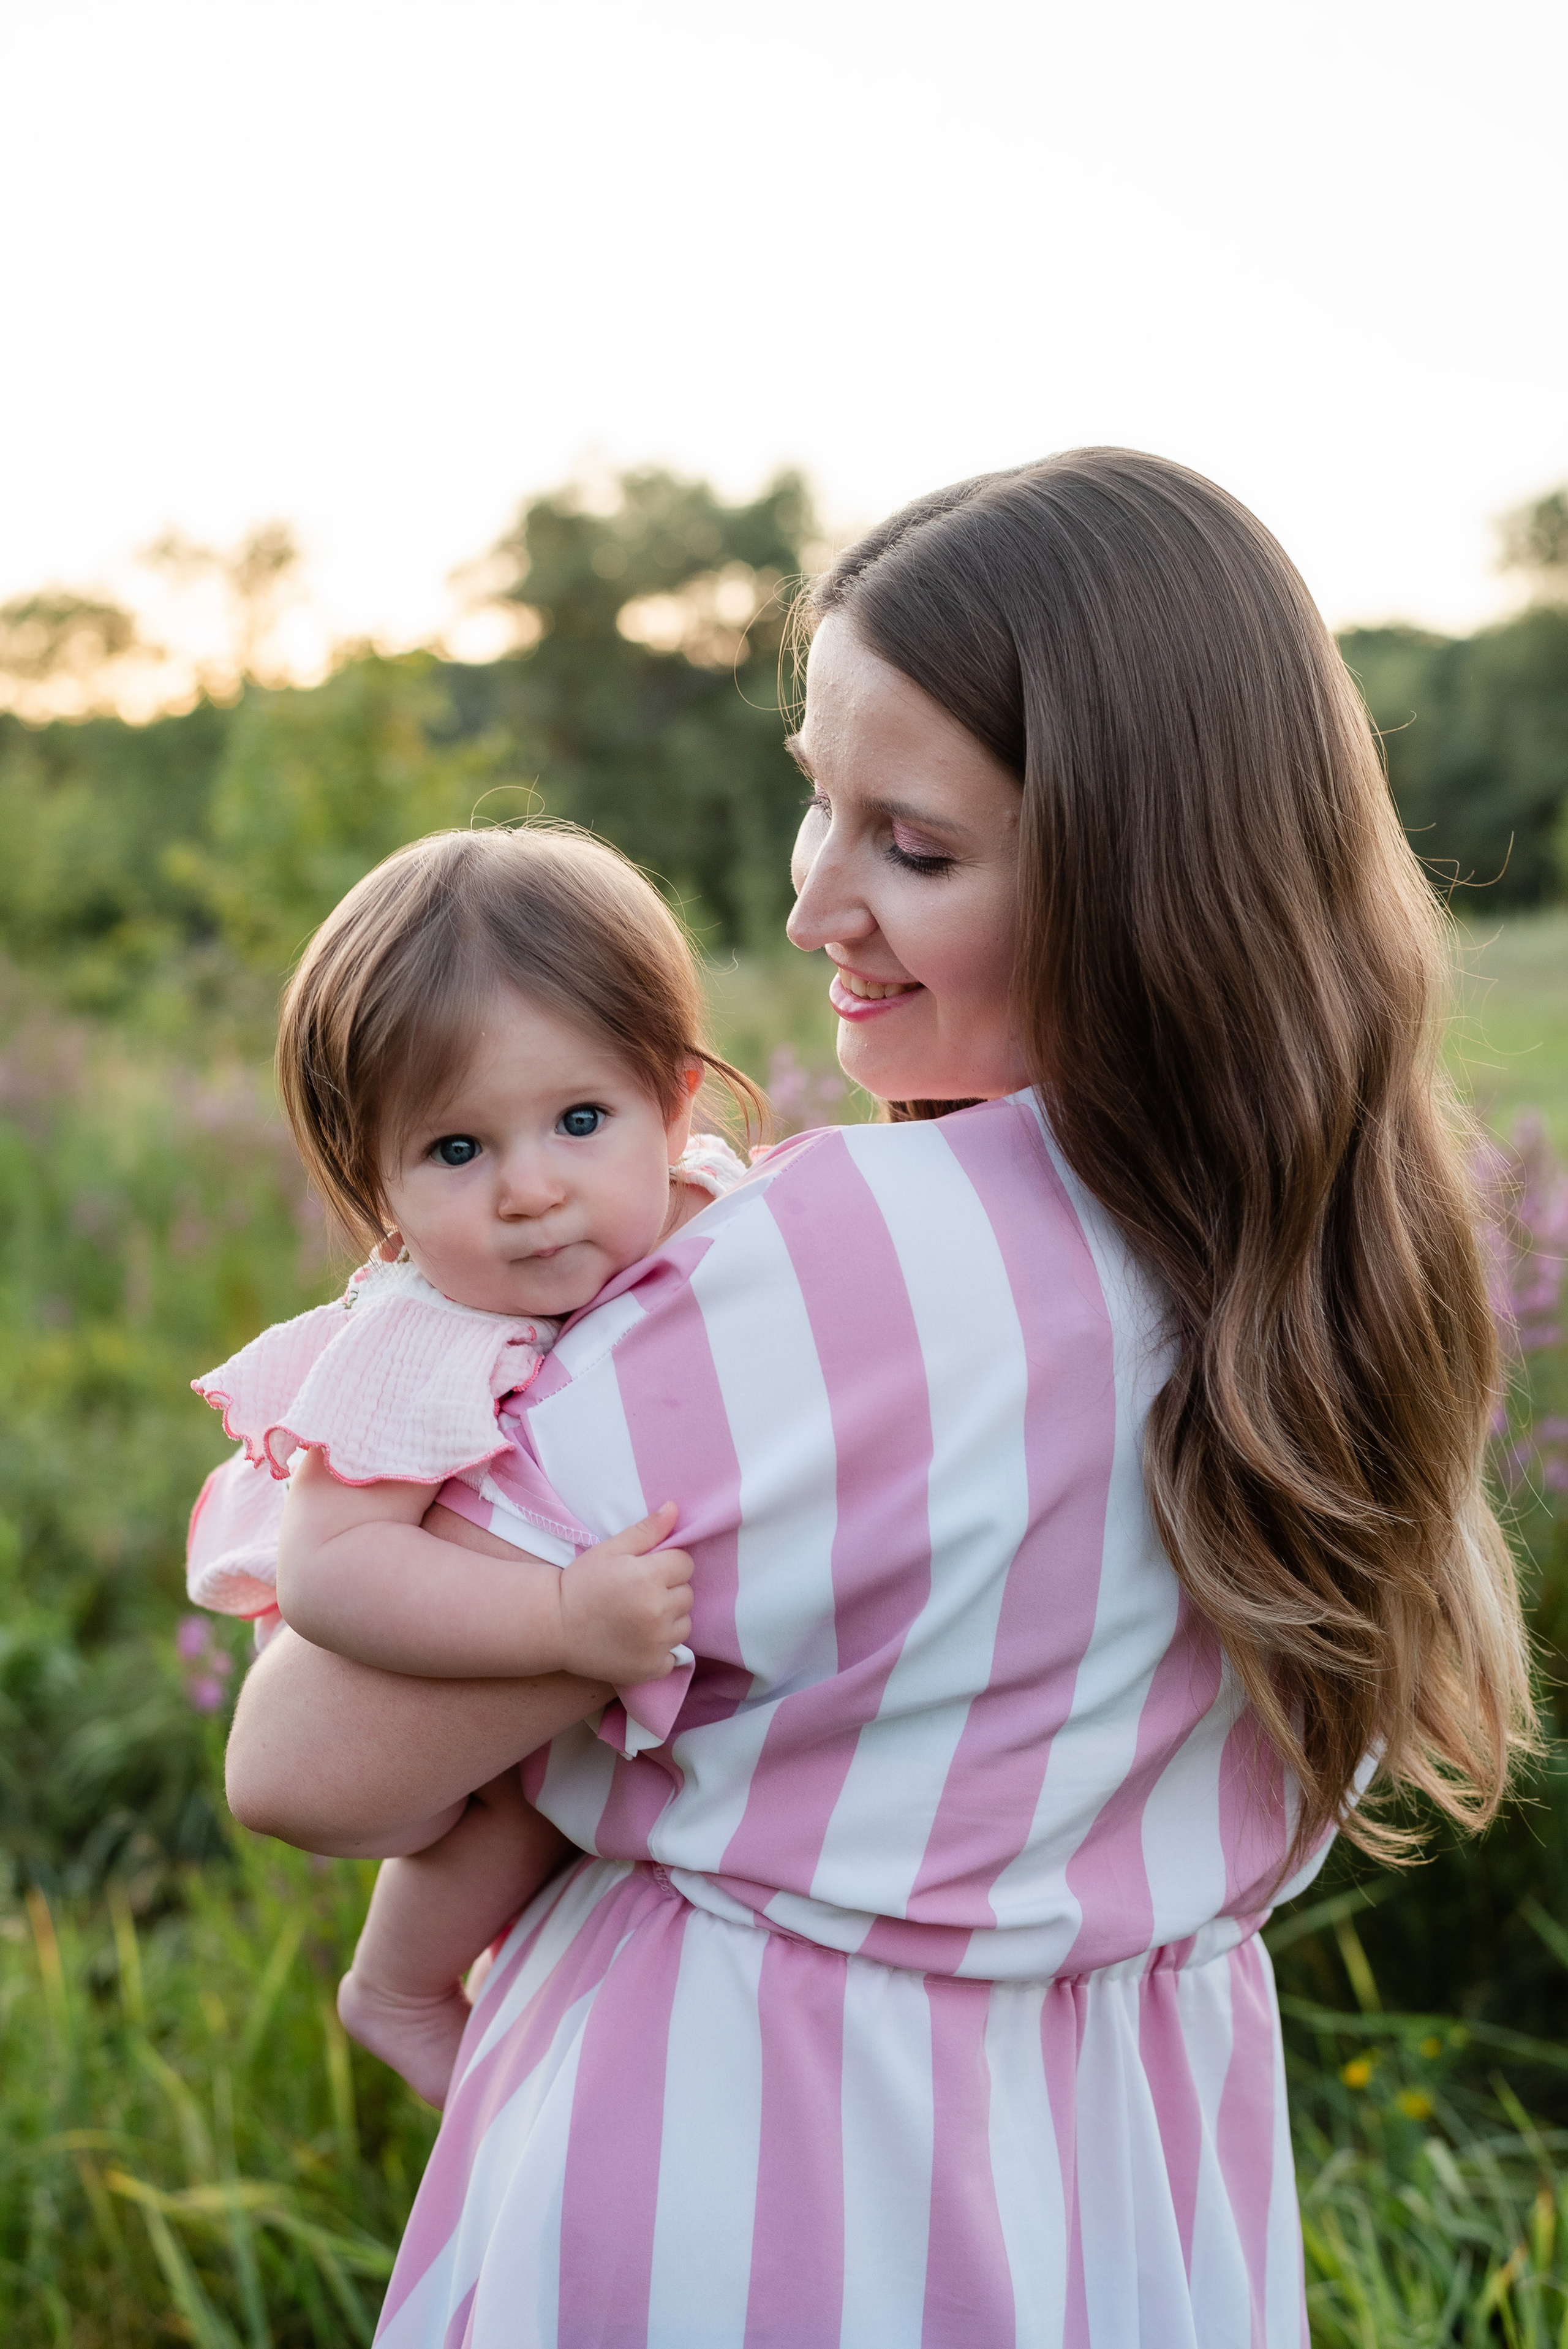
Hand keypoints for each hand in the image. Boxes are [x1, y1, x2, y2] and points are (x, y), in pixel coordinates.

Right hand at [556, 1504, 693, 1684]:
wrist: (554, 1627)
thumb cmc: (581, 1583)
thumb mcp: (610, 1550)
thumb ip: (646, 1530)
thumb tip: (675, 1509)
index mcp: (648, 1577)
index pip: (685, 1564)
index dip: (668, 1565)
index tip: (646, 1571)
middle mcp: (657, 1611)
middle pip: (687, 1594)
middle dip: (669, 1591)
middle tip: (638, 1594)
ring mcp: (656, 1643)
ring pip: (684, 1624)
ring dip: (668, 1620)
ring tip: (638, 1617)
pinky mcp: (651, 1668)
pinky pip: (673, 1655)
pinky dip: (660, 1649)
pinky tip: (637, 1640)